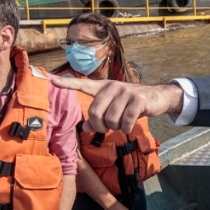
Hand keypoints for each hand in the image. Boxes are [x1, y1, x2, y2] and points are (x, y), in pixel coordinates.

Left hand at [49, 76, 183, 133]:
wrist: (157, 97)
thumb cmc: (131, 105)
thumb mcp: (114, 110)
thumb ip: (98, 118)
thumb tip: (86, 127)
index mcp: (104, 88)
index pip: (83, 85)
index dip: (67, 84)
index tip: (53, 80)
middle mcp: (112, 87)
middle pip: (95, 113)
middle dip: (101, 126)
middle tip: (108, 127)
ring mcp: (125, 92)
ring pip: (110, 120)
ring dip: (116, 127)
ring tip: (122, 123)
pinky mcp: (137, 100)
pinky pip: (125, 122)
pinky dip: (126, 128)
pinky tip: (130, 124)